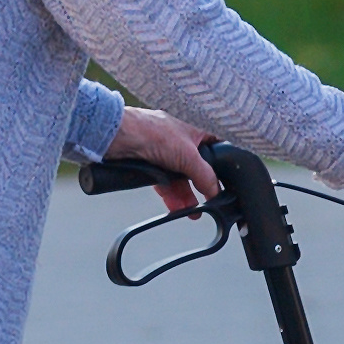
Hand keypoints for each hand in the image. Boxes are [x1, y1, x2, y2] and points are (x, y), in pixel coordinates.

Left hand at [100, 107, 214, 214]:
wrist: (118, 136)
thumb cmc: (152, 131)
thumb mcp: (189, 156)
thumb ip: (206, 176)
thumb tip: (216, 191)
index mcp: (194, 131)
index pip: (214, 147)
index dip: (221, 164)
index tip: (225, 183)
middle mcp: (180, 142)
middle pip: (196, 168)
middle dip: (201, 187)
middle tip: (208, 203)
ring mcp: (164, 154)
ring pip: (180, 178)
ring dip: (185, 196)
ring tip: (192, 212)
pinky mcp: (150, 165)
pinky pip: (164, 184)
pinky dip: (171, 196)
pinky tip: (176, 207)